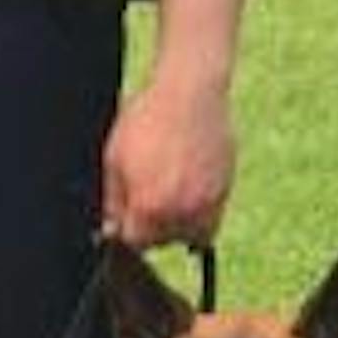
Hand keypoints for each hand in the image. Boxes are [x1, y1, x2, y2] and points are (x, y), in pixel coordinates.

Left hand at [100, 77, 234, 248]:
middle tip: (146, 194)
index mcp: (150, 207)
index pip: (136, 243)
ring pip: (191, 235)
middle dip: (150, 226)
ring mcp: (207, 203)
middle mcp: (182, 212)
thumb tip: (112, 229)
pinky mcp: (225, 190)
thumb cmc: (147, 121)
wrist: (189, 93)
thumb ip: (114, 202)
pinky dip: (199, 214)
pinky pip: (211, 219)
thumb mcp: (115, 160)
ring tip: (167, 193)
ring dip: (177, 225)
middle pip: (163, 241)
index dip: (127, 230)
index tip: (126, 215)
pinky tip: (186, 189)